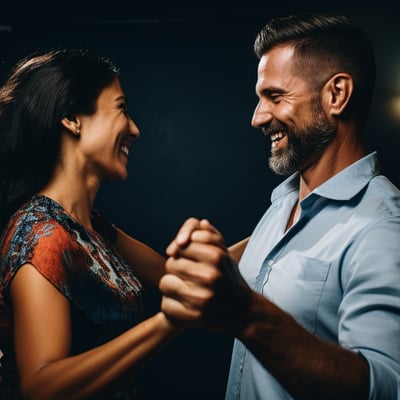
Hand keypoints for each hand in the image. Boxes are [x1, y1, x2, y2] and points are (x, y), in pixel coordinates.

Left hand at [159, 218, 252, 334]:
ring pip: (164, 283)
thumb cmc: (230, 279)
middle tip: (184, 274)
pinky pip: (166, 305)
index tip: (185, 256)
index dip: (181, 249)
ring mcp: (201, 298)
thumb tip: (200, 223)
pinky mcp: (194, 317)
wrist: (244, 312)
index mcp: (217, 257)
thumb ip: (212, 236)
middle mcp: (210, 276)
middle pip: (171, 263)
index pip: (182, 245)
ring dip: (170, 285)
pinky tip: (180, 304)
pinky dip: (170, 305)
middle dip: (175, 267)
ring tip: (181, 288)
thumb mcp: (226, 254)